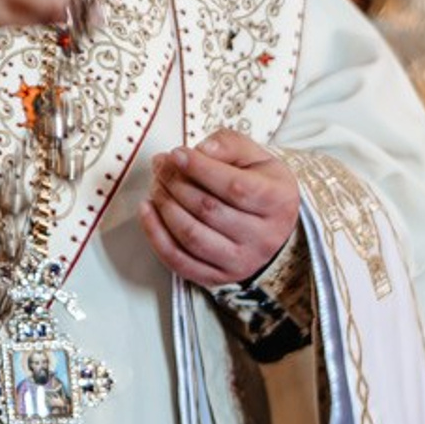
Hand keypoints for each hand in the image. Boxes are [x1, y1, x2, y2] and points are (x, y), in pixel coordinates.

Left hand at [140, 128, 300, 286]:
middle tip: (161, 166)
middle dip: (176, 183)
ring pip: (191, 235)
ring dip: (164, 206)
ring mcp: (241, 262)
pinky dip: (155, 235)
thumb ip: (230, 145)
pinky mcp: (218, 278)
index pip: (234, 187)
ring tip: (156, 185)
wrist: (272, 227)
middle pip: (208, 210)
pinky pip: (178, 261)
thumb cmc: (260, 185)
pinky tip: (147, 210)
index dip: (200, 169)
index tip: (177, 153)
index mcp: (278, 202)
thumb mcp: (255, 157)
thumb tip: (202, 150)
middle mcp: (263, 237)